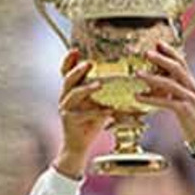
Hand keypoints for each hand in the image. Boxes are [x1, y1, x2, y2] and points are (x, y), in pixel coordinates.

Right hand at [56, 49, 110, 178]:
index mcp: (71, 90)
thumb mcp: (99, 103)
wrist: (78, 145)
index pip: (66, 71)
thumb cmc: (91, 122)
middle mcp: (65, 97)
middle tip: (90, 63)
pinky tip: (107, 111)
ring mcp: (65, 109)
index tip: (76, 49)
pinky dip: (96, 112)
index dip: (69, 60)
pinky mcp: (69, 121)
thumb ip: (107, 91)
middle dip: (78, 70)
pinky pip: (82, 114)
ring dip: (86, 88)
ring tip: (99, 84)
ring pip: (72, 94)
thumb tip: (130, 78)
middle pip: (68, 79)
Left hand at [135, 41, 194, 142]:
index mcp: (189, 80)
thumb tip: (151, 76)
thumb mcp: (178, 96)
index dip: (170, 51)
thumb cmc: (186, 113)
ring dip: (152, 77)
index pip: (181, 61)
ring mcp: (189, 97)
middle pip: (176, 68)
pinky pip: (166, 102)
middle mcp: (191, 86)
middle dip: (161, 59)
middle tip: (146, 52)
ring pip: (170, 84)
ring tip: (137, 73)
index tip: (157, 42)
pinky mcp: (184, 110)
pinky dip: (151, 99)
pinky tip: (137, 97)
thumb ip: (169, 85)